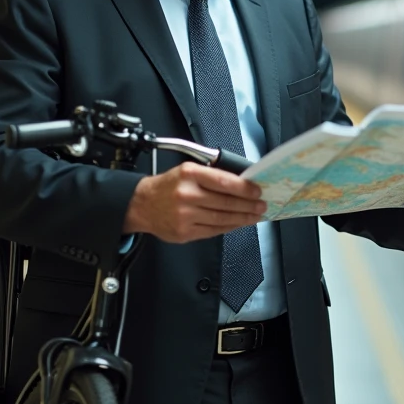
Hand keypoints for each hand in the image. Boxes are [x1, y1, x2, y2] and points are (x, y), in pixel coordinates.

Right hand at [124, 162, 265, 243]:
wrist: (142, 205)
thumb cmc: (168, 186)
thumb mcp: (187, 170)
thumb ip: (211, 176)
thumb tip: (241, 184)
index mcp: (189, 175)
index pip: (223, 181)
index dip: (244, 188)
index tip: (257, 191)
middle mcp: (187, 195)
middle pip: (225, 202)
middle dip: (248, 205)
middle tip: (261, 205)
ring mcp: (185, 216)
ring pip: (222, 218)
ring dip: (242, 218)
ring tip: (255, 216)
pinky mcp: (185, 232)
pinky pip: (213, 231)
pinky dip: (229, 227)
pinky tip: (238, 224)